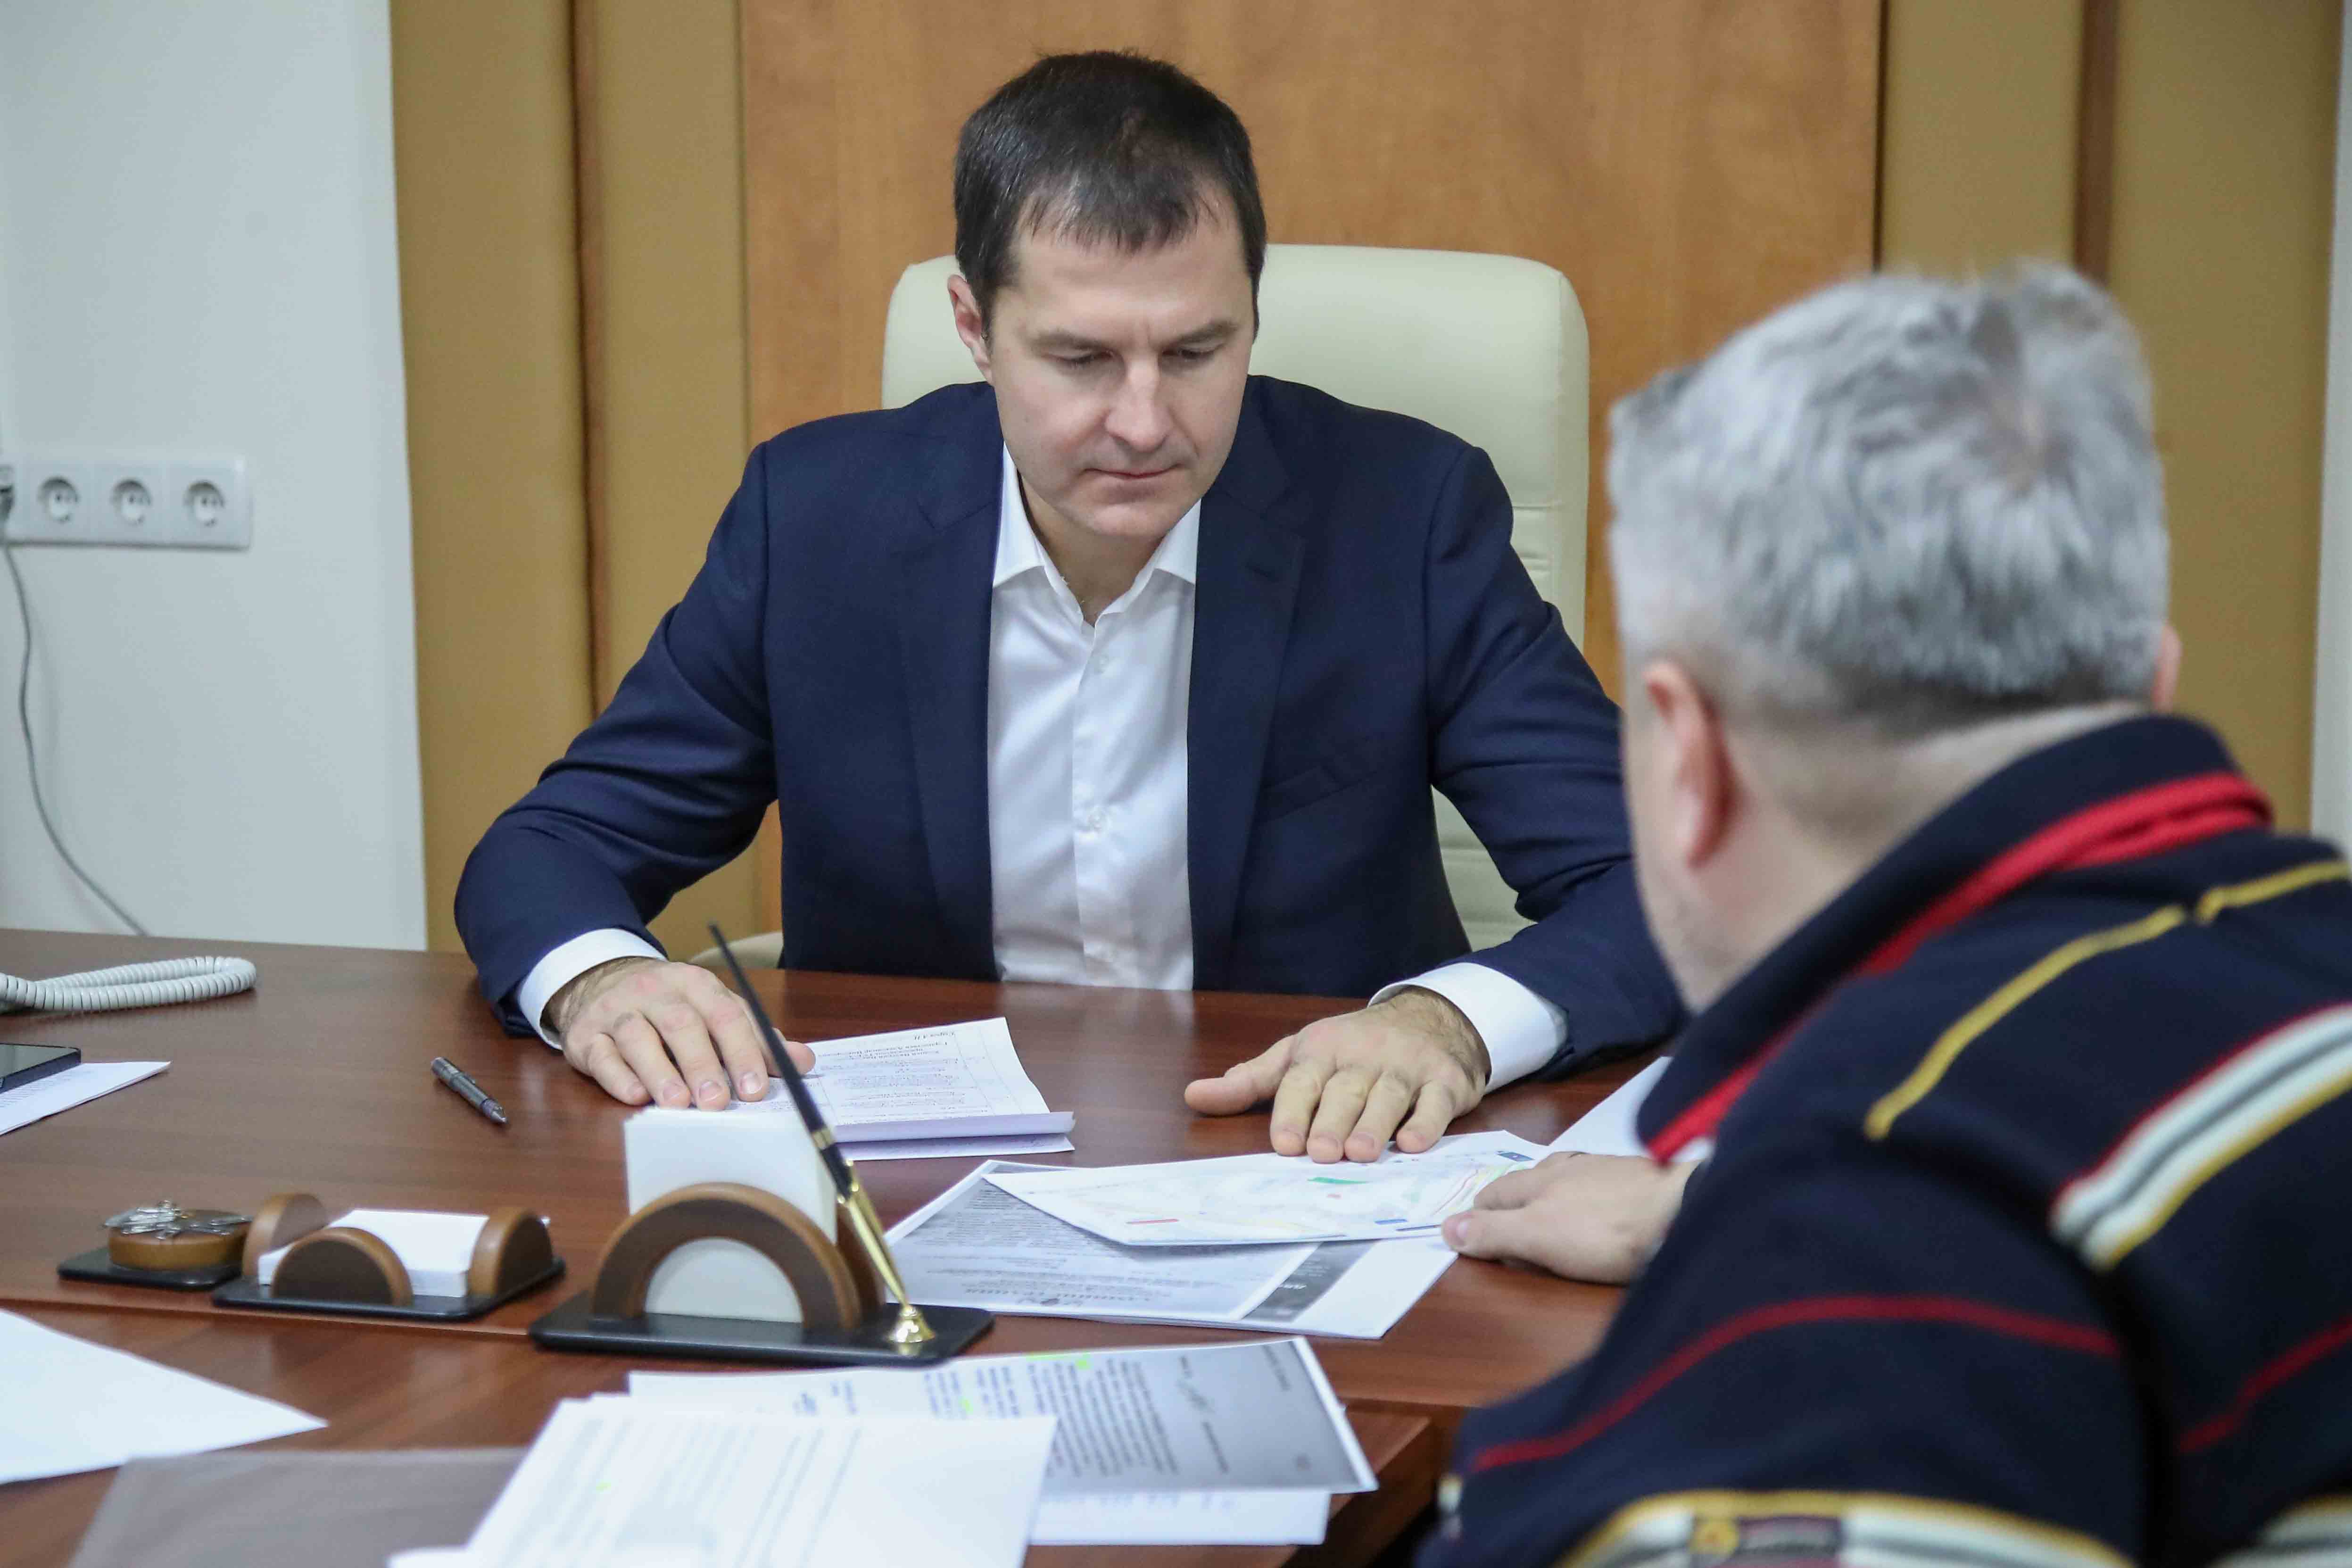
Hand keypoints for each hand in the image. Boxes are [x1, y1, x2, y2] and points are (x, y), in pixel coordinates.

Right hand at [546, 956, 814, 1108]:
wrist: (602, 981)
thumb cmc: (672, 1007)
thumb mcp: (715, 1011)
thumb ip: (756, 1038)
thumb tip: (804, 1063)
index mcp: (696, 985)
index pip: (726, 1015)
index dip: (743, 1052)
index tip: (756, 1089)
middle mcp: (656, 992)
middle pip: (681, 1025)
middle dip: (702, 1064)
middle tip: (717, 1102)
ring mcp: (618, 1012)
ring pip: (638, 1037)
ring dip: (659, 1072)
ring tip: (677, 1104)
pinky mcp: (586, 1035)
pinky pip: (601, 1055)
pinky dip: (618, 1076)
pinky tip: (634, 1096)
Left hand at [1183, 988, 1490, 1162]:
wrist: (1429, 1019)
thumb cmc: (1351, 1050)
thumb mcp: (1297, 1056)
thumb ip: (1250, 1082)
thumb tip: (1192, 1097)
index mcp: (1321, 1051)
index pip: (1301, 1081)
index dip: (1292, 1112)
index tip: (1283, 1144)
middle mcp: (1363, 1057)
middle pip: (1344, 1092)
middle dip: (1332, 1123)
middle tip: (1323, 1154)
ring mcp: (1406, 1067)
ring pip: (1388, 1096)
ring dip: (1375, 1125)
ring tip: (1363, 1155)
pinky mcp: (1444, 1080)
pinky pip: (1435, 1102)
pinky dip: (1427, 1122)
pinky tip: (1415, 1143)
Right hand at [1440, 1152, 1694, 1281]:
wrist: (1685, 1210)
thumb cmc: (1606, 1229)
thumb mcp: (1539, 1238)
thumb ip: (1494, 1233)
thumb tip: (1445, 1227)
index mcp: (1538, 1180)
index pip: (1494, 1192)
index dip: (1477, 1213)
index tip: (1468, 1230)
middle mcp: (1568, 1167)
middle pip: (1527, 1180)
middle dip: (1509, 1196)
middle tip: (1499, 1217)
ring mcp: (1606, 1170)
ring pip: (1565, 1176)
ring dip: (1550, 1190)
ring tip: (1547, 1204)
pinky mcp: (1640, 1179)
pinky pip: (1600, 1184)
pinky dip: (1588, 1194)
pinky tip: (1601, 1204)